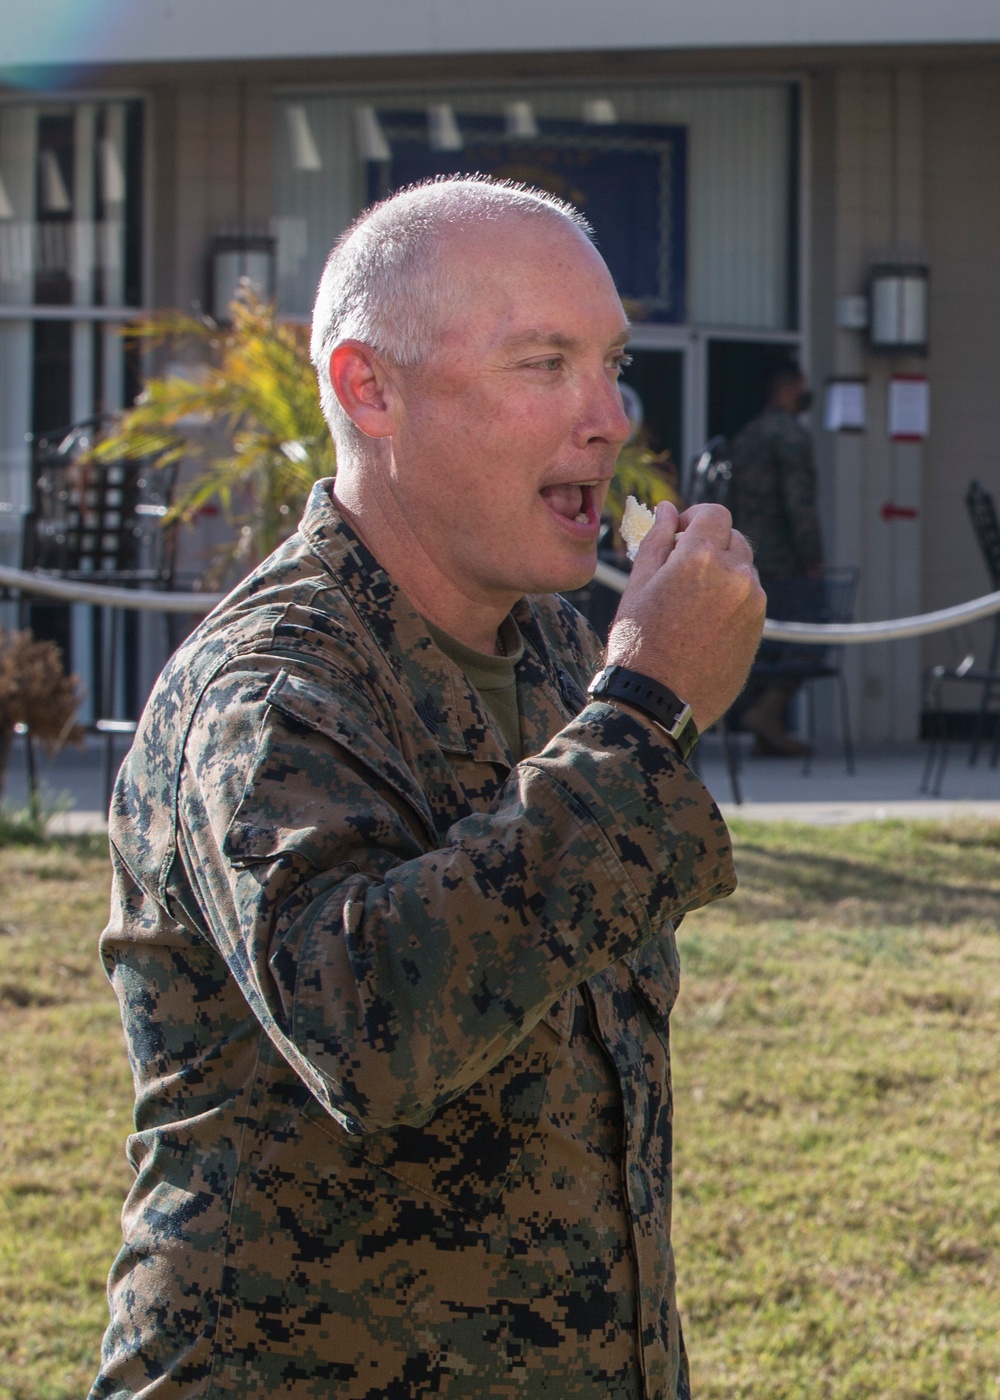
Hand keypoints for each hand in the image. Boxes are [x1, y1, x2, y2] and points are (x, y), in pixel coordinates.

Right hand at [605, 501, 765, 731]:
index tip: (681, 531)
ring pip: (744, 570)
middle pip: (733, 538)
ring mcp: (753, 604)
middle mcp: (736, 576)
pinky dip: (732, 600)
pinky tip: (703, 624)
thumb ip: (655, 541)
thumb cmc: (638, 645)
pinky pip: (749, 600)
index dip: (696, 516)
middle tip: (681, 568)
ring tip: (690, 603)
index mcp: (702, 557)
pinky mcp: (759, 630)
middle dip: (711, 544)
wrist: (658, 703)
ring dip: (723, 574)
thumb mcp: (637, 586)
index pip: (714, 513)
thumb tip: (667, 511)